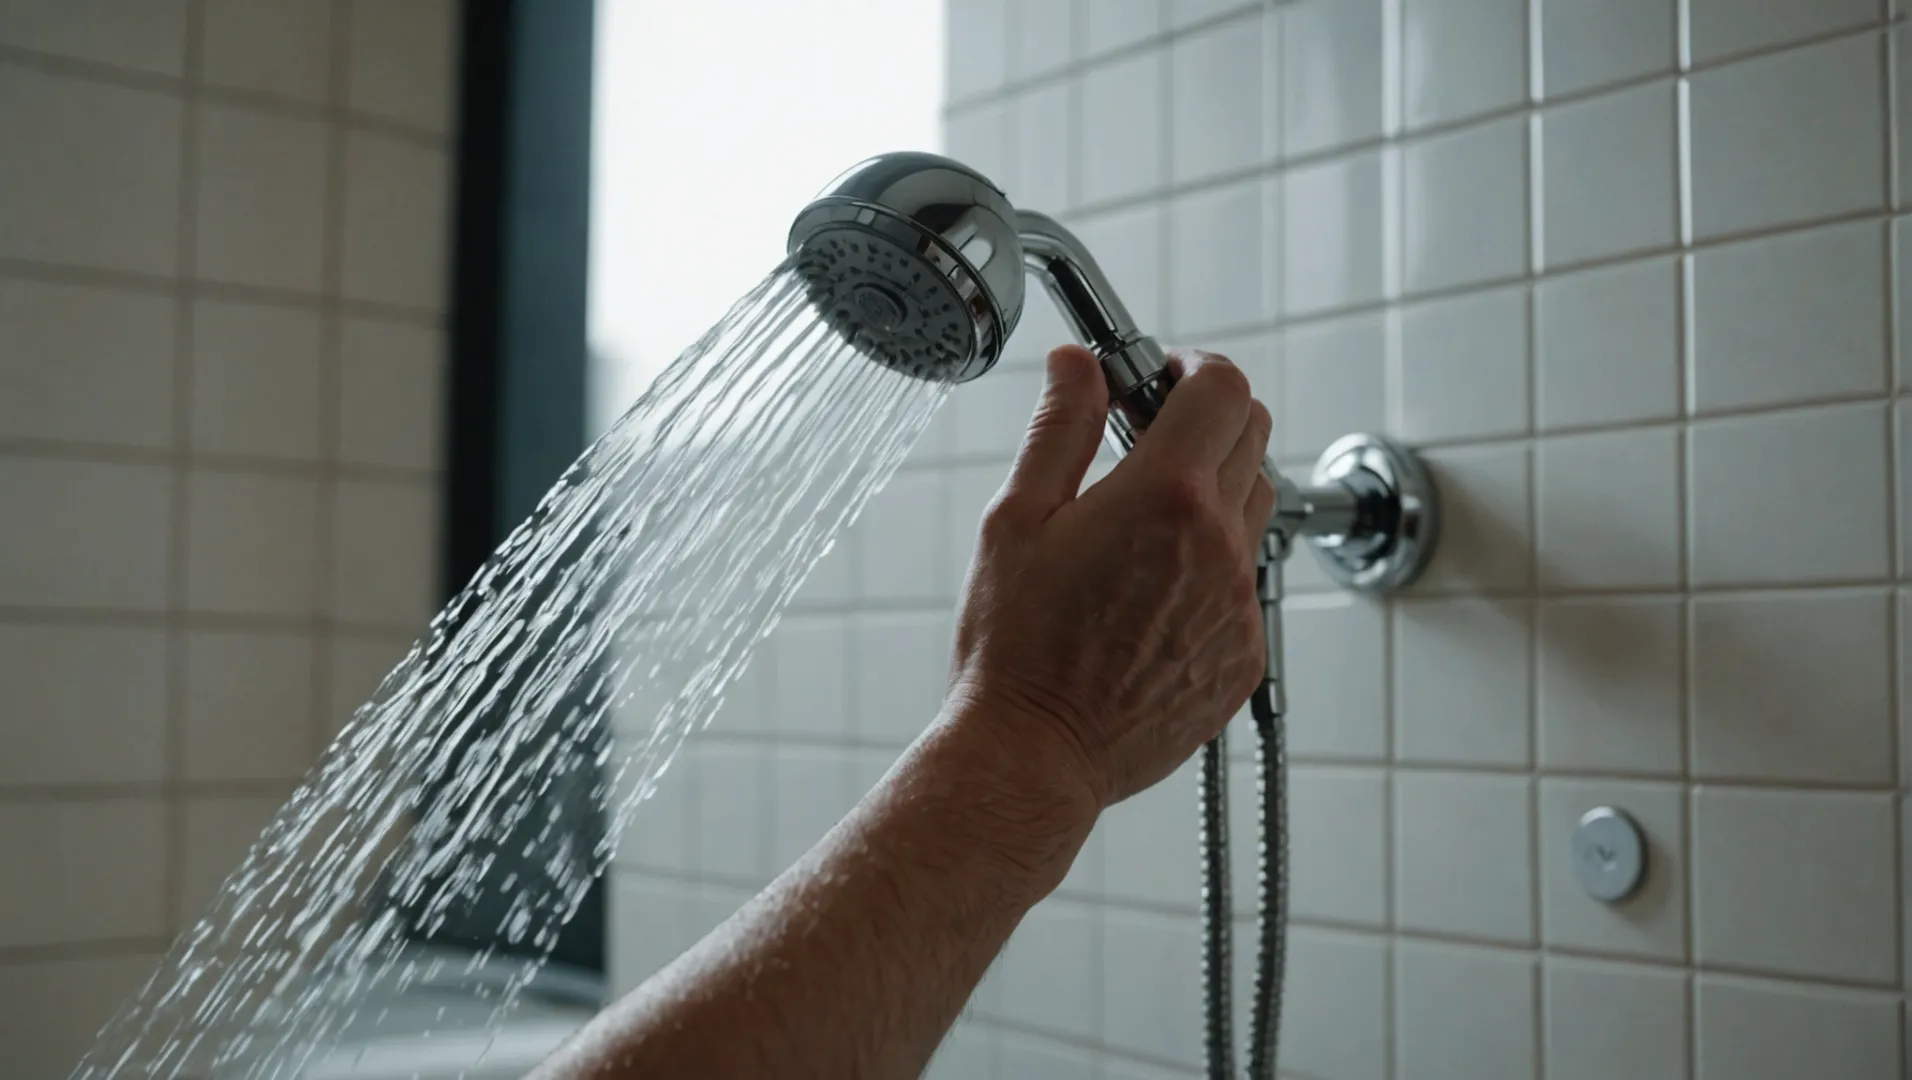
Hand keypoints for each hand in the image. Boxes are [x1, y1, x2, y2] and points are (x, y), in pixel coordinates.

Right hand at [946, 344, 1274, 806]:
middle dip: (1207, 418)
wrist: (1034, 753)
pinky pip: (1245, 582)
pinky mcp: (1244, 655)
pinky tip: (1149, 592)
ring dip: (1215, 488)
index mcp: (1164, 497)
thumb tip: (1076, 365)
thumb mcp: (1016, 518)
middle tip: (1149, 437)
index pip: (1222, 388)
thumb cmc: (1014, 645)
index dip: (1192, 369)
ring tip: (1146, 519)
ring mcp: (1240, 604)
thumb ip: (1060, 429)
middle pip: (1252, 437)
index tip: (1159, 380)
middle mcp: (1219, 546)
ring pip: (1256, 507)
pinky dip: (1212, 565)